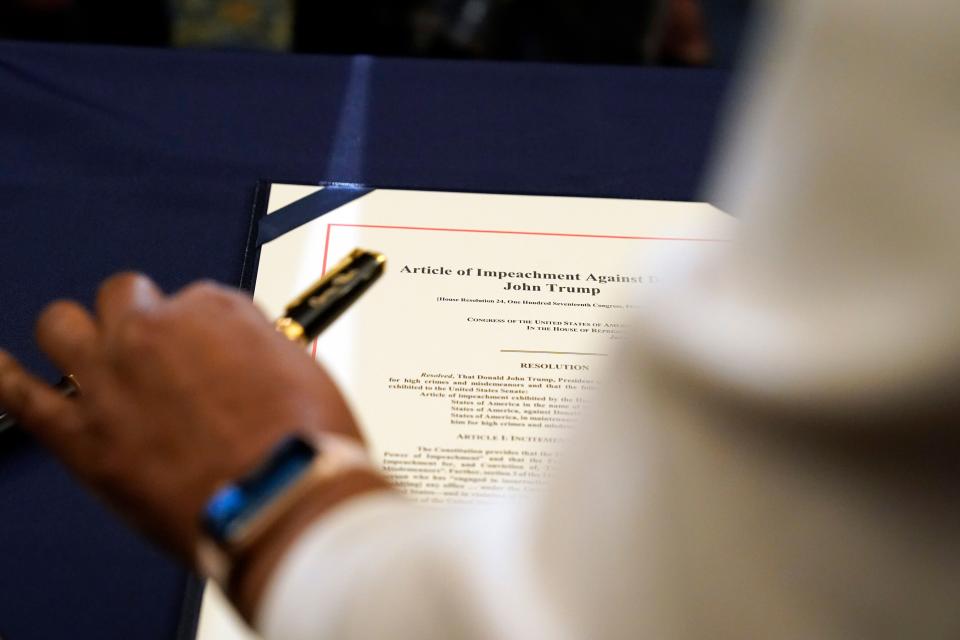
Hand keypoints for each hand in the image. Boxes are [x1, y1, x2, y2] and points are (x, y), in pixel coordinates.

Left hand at [0, 273, 366, 561]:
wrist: (277, 501)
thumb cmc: (300, 444)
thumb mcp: (304, 371)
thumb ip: (259, 349)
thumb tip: (241, 352)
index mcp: (213, 310)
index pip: (193, 297)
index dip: (200, 329)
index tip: (207, 352)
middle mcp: (153, 331)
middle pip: (125, 295)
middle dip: (140, 318)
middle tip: (158, 354)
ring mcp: (110, 377)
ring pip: (62, 324)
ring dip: (78, 334)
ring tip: (91, 357)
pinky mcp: (80, 434)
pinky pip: (20, 394)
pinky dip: (7, 377)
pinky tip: (5, 370)